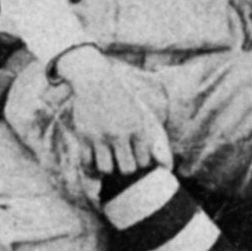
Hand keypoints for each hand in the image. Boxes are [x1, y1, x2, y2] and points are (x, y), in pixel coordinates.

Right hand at [56, 48, 170, 176]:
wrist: (95, 81)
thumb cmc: (123, 101)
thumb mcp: (143, 116)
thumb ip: (157, 143)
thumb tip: (168, 169)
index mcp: (137, 128)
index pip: (143, 162)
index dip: (141, 162)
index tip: (136, 155)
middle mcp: (119, 133)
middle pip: (127, 169)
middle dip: (126, 168)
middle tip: (122, 160)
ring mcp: (100, 135)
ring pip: (106, 169)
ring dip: (108, 168)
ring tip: (109, 160)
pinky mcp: (83, 135)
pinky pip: (87, 162)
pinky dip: (91, 164)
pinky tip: (95, 157)